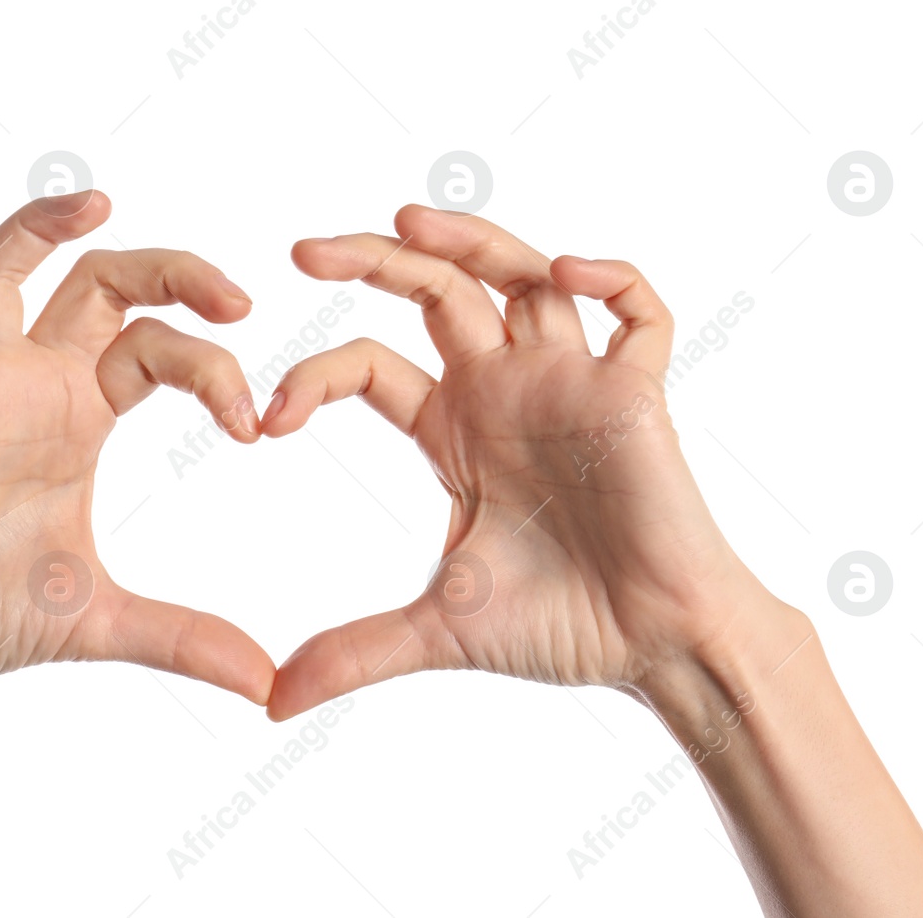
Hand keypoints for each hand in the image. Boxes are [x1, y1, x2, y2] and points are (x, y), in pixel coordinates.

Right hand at [0, 185, 273, 704]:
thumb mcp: (99, 617)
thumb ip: (183, 638)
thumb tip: (266, 688)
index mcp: (81, 414)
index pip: (156, 349)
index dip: (211, 370)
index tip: (251, 424)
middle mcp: (31, 382)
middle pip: (102, 285)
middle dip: (170, 272)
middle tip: (235, 295)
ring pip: (6, 273)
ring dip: (45, 229)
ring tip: (98, 199)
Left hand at [263, 205, 779, 718]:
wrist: (656, 648)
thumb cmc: (562, 626)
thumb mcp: (437, 628)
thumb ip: (355, 650)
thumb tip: (271, 703)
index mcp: (454, 429)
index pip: (371, 364)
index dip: (315, 378)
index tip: (266, 421)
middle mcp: (506, 389)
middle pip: (437, 291)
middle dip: (374, 262)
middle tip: (300, 252)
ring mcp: (570, 381)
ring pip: (522, 276)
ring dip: (472, 242)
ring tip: (407, 220)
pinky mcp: (636, 390)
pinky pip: (637, 311)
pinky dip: (610, 280)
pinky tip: (566, 274)